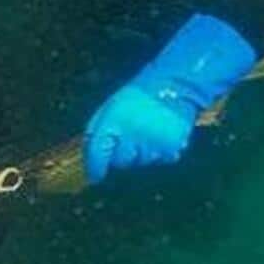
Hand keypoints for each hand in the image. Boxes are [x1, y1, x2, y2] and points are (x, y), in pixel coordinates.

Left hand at [80, 14, 257, 183]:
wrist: (172, 87)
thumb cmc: (137, 98)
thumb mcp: (109, 108)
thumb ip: (96, 133)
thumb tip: (90, 162)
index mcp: (112, 123)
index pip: (98, 155)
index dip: (95, 168)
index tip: (95, 177)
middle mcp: (131, 137)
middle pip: (121, 162)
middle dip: (122, 154)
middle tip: (131, 136)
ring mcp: (152, 145)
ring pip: (142, 162)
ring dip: (142, 152)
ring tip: (148, 131)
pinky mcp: (171, 149)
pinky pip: (160, 159)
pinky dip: (160, 152)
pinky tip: (160, 136)